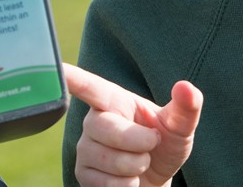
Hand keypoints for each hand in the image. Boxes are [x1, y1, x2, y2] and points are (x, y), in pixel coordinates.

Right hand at [64, 63, 203, 186]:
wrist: (156, 179)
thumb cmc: (165, 145)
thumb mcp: (180, 126)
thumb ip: (186, 107)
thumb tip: (186, 87)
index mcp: (114, 102)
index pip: (90, 87)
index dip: (72, 78)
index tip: (57, 67)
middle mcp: (94, 122)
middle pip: (108, 130)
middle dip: (140, 142)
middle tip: (152, 145)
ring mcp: (85, 148)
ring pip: (110, 160)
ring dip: (136, 167)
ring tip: (140, 162)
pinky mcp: (83, 174)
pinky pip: (106, 183)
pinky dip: (127, 185)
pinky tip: (129, 179)